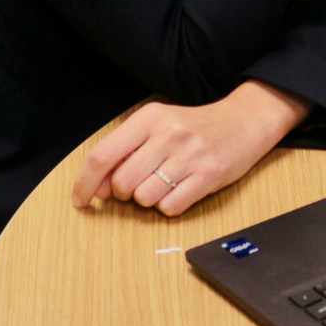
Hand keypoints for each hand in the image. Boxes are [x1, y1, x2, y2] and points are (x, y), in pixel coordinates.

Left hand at [71, 80, 311, 216]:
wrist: (245, 121)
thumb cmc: (195, 128)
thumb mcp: (158, 127)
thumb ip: (125, 153)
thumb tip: (98, 190)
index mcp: (150, 117)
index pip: (103, 155)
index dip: (85, 183)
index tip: (81, 200)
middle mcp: (169, 133)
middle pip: (122, 182)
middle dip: (124, 193)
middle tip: (140, 183)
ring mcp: (190, 155)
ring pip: (145, 197)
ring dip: (149, 199)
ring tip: (166, 182)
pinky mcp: (209, 175)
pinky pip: (170, 207)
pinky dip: (170, 206)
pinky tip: (181, 189)